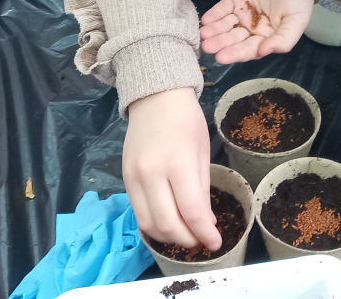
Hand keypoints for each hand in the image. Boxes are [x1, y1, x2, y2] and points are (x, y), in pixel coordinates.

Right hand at [123, 89, 220, 249]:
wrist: (156, 97)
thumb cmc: (186, 120)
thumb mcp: (202, 152)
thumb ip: (202, 190)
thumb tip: (206, 222)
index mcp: (178, 164)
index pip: (191, 212)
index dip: (205, 234)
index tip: (216, 243)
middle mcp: (152, 174)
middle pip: (167, 224)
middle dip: (187, 240)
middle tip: (200, 240)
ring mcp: (134, 177)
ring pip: (148, 224)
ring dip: (168, 237)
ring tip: (185, 234)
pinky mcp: (124, 179)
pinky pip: (138, 212)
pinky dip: (153, 224)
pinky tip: (168, 223)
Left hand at [199, 0, 321, 62]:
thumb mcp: (297, 20)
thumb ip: (284, 39)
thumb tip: (264, 51)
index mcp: (267, 37)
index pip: (248, 49)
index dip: (235, 53)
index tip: (221, 57)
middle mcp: (252, 29)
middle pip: (233, 39)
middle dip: (220, 43)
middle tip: (207, 46)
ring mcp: (242, 13)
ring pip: (225, 25)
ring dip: (214, 30)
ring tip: (203, 34)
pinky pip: (222, 8)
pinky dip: (214, 14)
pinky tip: (206, 20)